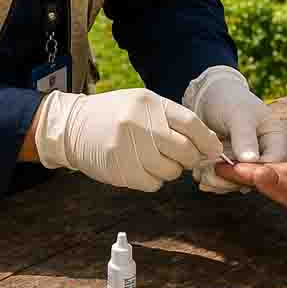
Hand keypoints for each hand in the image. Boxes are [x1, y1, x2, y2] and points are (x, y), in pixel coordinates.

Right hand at [32, 88, 222, 190]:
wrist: (73, 126)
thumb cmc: (115, 114)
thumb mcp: (143, 104)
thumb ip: (172, 119)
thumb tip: (206, 142)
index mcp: (149, 103)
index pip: (190, 124)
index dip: (207, 140)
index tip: (213, 149)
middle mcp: (139, 124)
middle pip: (184, 150)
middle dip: (191, 158)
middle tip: (186, 157)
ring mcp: (128, 148)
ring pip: (170, 171)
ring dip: (171, 170)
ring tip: (157, 159)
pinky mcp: (119, 170)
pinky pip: (153, 184)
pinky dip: (154, 180)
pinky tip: (143, 167)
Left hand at [182, 66, 286, 193]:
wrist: (210, 98)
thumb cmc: (229, 100)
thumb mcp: (238, 115)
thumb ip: (245, 137)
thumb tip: (251, 160)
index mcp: (276, 138)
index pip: (275, 163)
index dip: (257, 171)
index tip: (235, 169)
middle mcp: (266, 153)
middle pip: (257, 178)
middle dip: (234, 179)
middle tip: (213, 173)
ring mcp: (249, 162)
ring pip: (240, 183)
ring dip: (221, 182)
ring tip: (203, 173)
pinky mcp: (235, 167)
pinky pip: (227, 181)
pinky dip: (214, 180)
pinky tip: (202, 173)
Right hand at [221, 156, 286, 249]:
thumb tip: (260, 174)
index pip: (272, 171)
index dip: (244, 171)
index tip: (219, 166)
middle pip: (276, 170)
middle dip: (248, 171)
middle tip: (218, 169)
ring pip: (286, 175)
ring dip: (261, 175)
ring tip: (234, 174)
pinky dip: (278, 181)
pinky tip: (268, 183)